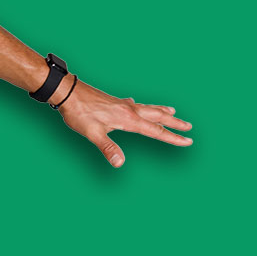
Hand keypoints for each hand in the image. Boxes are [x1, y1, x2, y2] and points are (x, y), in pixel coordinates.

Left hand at [54, 78, 193, 167]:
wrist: (67, 92)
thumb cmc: (79, 112)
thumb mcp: (93, 134)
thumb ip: (108, 148)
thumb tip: (120, 164)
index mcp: (128, 119)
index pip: (155, 131)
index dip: (172, 137)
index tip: (188, 141)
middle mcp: (128, 110)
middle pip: (156, 116)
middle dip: (173, 123)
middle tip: (189, 126)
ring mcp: (121, 104)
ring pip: (147, 108)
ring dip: (161, 111)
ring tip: (172, 112)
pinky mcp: (113, 101)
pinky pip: (133, 104)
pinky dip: (141, 106)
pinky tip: (136, 104)